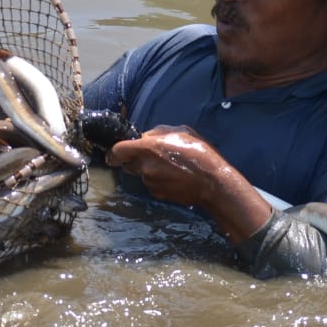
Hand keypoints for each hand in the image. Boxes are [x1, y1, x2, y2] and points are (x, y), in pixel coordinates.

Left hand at [106, 125, 272, 241]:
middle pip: (128, 164)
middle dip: (135, 159)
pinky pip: (151, 185)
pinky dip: (158, 180)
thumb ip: (158, 133)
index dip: (114, 152)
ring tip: (170, 166)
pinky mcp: (157, 194)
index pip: (118, 151)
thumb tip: (145, 137)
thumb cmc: (199, 153)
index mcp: (148, 149)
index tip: (114, 153)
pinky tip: (174, 177)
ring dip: (149, 170)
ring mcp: (150, 183)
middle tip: (152, 156)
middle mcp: (145, 167)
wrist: (212, 183)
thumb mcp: (181, 132)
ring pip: (141, 174)